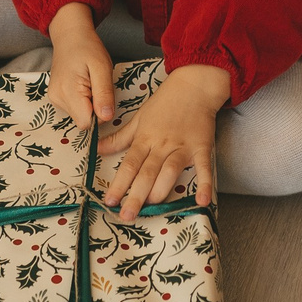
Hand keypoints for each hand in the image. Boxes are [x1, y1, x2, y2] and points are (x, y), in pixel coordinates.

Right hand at [46, 2, 114, 133]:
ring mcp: (54, 98)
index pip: (86, 123)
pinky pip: (74, 108)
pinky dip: (82, 100)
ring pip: (79, 115)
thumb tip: (106, 118)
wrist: (70, 36)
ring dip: (89, 104)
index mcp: (68, 91)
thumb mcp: (102, 68)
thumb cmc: (88, 48)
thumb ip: (104, 94)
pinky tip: (83, 84)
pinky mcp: (55, 96)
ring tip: (90, 82)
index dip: (100, 115)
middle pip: (82, 120)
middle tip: (97, 86)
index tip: (103, 96)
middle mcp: (57, 98)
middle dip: (95, 108)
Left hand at [102, 63, 230, 218]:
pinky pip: (203, 168)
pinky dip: (203, 184)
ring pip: (169, 172)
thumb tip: (97, 148)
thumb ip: (119, 138)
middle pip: (146, 173)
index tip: (109, 201)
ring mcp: (182, 147)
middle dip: (135, 196)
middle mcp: (162, 145)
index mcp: (145, 138)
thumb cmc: (165, 103)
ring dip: (160, 191)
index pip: (129, 164)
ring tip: (151, 208)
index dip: (119, 184)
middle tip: (126, 216)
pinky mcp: (202, 148)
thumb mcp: (138, 118)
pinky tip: (201, 201)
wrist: (193, 86)